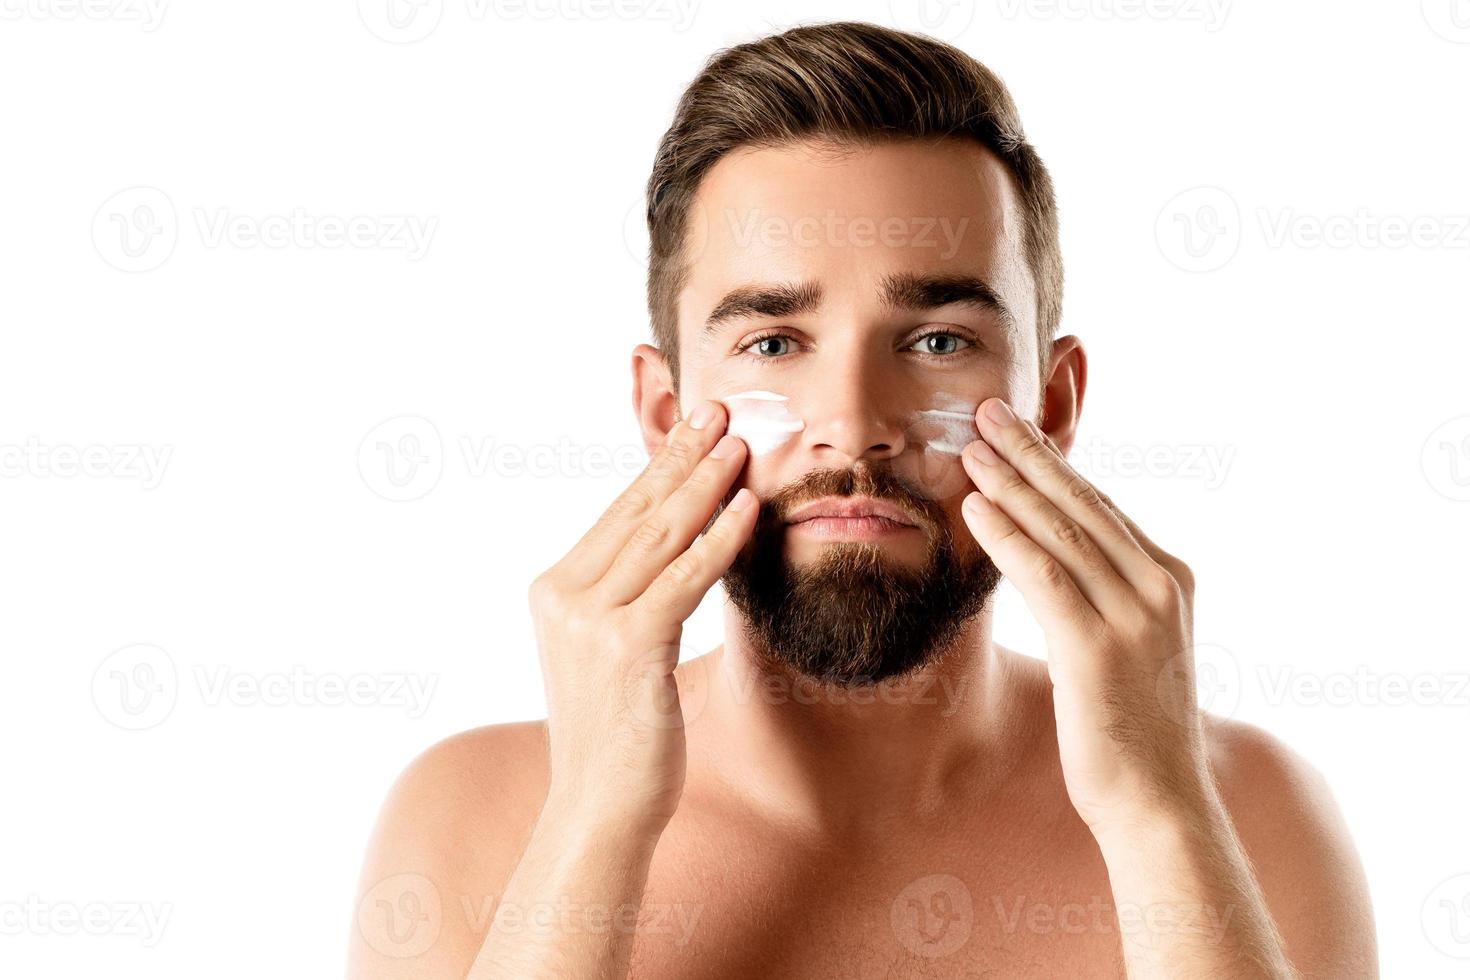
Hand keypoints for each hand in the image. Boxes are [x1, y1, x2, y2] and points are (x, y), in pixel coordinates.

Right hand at [526, 401, 756, 835]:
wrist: (599, 808)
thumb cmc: (618, 733)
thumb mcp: (612, 651)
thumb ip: (631, 595)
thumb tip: (676, 544)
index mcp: (554, 590)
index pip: (618, 513)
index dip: (661, 464)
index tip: (695, 425)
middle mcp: (563, 596)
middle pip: (637, 511)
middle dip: (684, 455)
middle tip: (720, 408)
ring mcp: (589, 620)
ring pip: (660, 537)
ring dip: (706, 484)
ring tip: (741, 445)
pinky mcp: (626, 646)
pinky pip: (683, 580)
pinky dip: (719, 541)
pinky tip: (746, 510)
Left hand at [959, 397, 1208, 835]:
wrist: (1159, 801)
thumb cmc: (1129, 728)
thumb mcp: (1123, 646)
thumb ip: (1098, 596)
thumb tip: (1050, 557)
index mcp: (1169, 580)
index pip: (1101, 506)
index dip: (1054, 462)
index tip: (1015, 427)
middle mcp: (1159, 586)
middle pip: (1082, 503)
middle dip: (1029, 452)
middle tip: (988, 409)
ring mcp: (1135, 615)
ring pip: (1062, 530)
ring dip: (1010, 482)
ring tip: (969, 447)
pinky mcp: (1098, 648)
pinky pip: (1046, 576)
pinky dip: (1008, 536)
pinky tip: (976, 509)